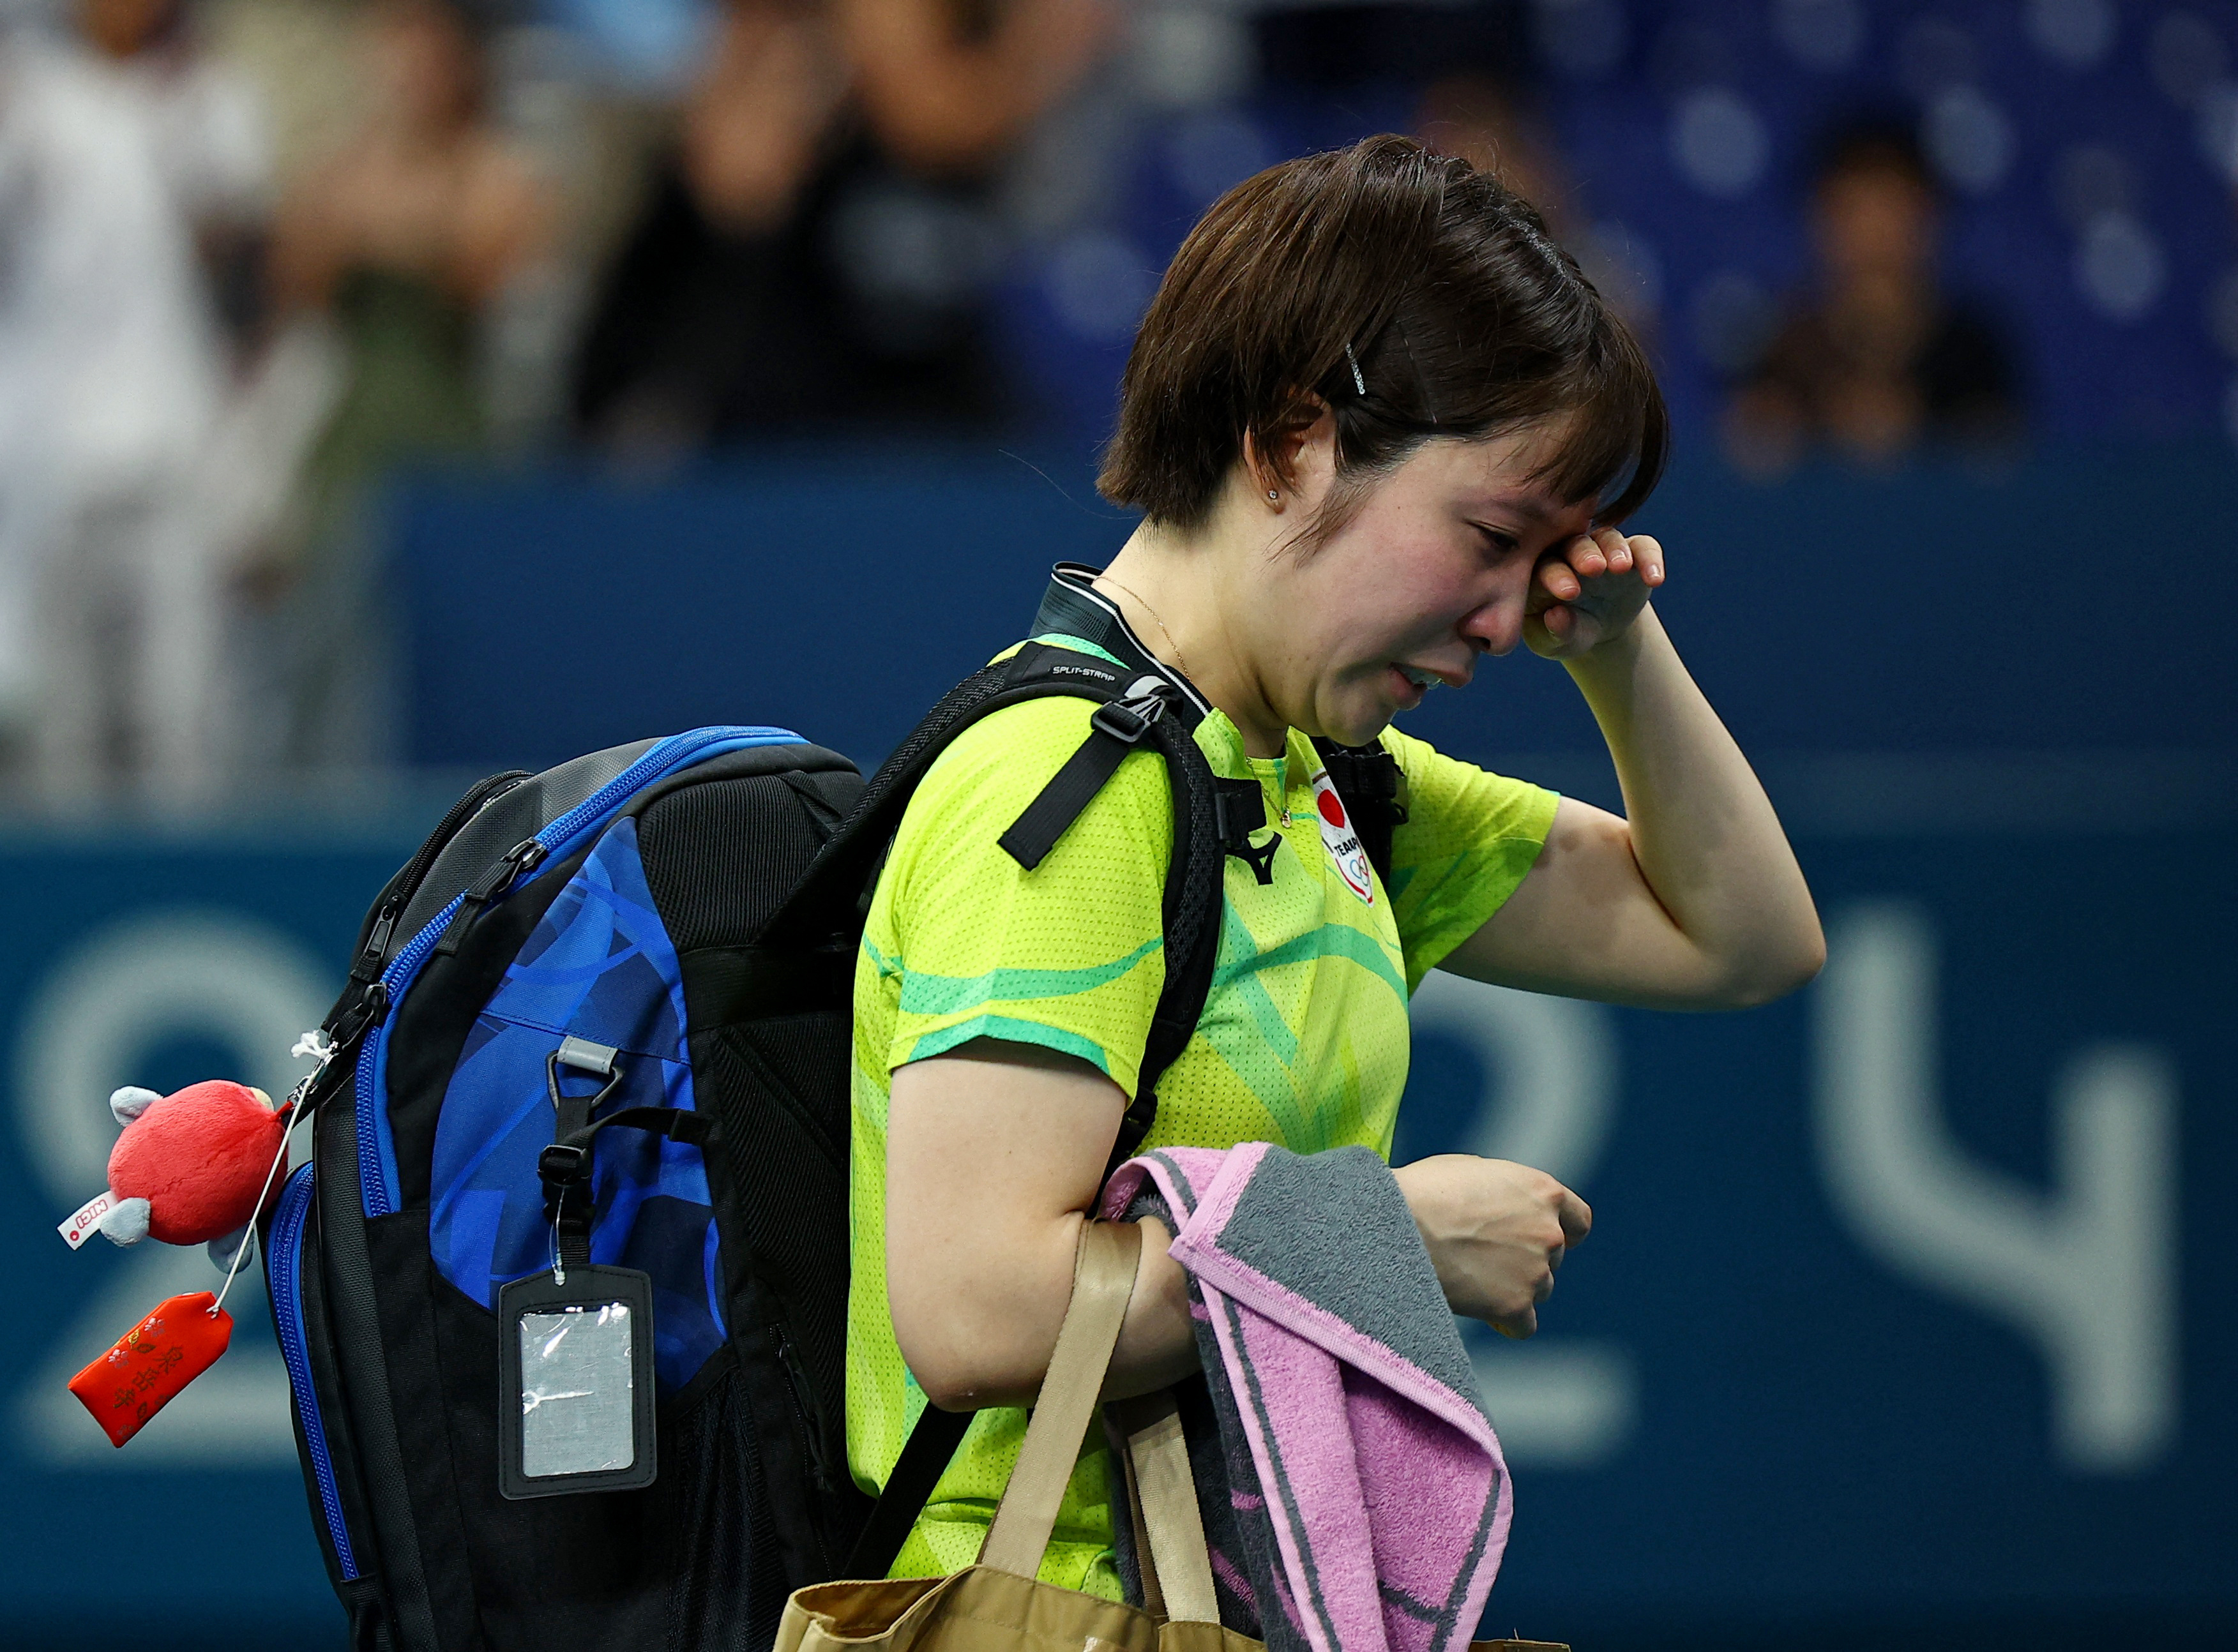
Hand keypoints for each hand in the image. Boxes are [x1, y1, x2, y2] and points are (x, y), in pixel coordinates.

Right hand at [1392, 1154, 1591, 1337]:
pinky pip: (1523, 1325)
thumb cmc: (1424, 1190)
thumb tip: (1504, 1206)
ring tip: (1471, 1278)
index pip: (1578, 1221)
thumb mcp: (1474, 1171)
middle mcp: (1549, 1232)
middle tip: (1484, 1257)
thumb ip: (1505, 1191)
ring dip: (1513, 1287)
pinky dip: (1507, 1321)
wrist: (1396, 1224)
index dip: (1561, 1231)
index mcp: (1543, 1191)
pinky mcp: (1515, 1305)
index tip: (1541, 1240)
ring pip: (1538, 1289)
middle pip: (1553, 1257)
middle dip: (1526, 1258)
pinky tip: (1484, 1311)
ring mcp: (1535, 1271)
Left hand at [1524, 527, 1665, 659]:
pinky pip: (1642, 547)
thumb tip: (1555, 617)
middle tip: (1594, 569)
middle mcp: (1569, 553)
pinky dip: (1649, 559)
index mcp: (1541, 572)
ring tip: (1622, 567)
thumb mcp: (1560, 642)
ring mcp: (1601, 549)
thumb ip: (1557, 631)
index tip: (1568, 593)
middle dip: (1584, 555)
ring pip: (1607, 538)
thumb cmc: (1568, 633)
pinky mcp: (1632, 551)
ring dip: (1615, 550)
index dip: (1555, 577)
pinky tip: (1655, 579)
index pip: (1544, 568)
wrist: (1600, 629)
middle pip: (1574, 545)